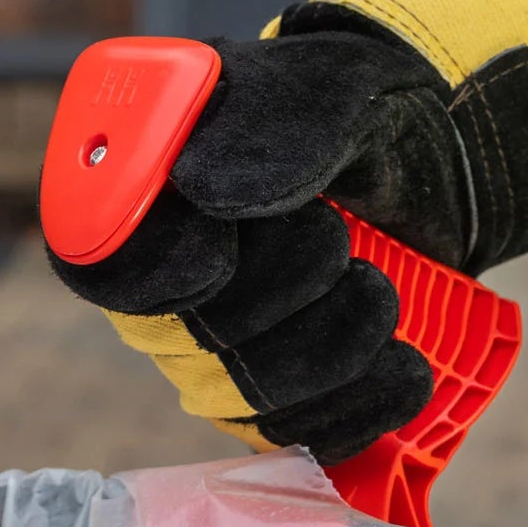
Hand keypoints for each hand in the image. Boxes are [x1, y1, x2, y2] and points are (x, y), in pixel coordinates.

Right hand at [44, 0, 527, 462]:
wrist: (427, 157)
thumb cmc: (351, 108)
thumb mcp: (326, 90)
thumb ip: (267, 127)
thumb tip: (197, 187)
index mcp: (141, 195)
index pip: (100, 263)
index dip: (154, 272)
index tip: (222, 252)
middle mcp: (162, 287)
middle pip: (189, 341)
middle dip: (281, 293)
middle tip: (339, 238)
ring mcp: (215, 356)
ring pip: (248, 397)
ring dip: (334, 348)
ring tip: (384, 293)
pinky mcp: (274, 403)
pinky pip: (300, 436)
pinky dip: (362, 406)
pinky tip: (407, 369)